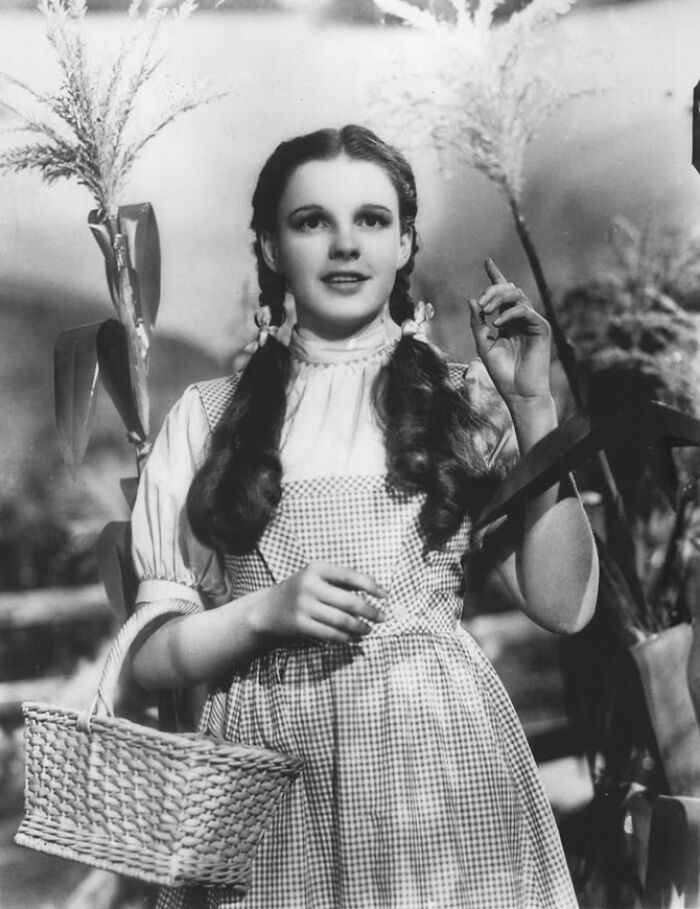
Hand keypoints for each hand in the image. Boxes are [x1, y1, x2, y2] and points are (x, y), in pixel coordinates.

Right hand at [250, 561, 387, 644]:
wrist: (267, 609)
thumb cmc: (300, 591)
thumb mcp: (316, 577)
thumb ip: (341, 581)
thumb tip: (375, 587)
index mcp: (317, 568)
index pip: (350, 576)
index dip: (371, 586)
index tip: (386, 595)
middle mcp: (310, 585)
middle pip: (349, 601)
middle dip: (370, 611)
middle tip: (382, 617)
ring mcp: (304, 605)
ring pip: (342, 620)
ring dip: (360, 627)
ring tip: (368, 630)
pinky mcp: (300, 624)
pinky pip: (330, 634)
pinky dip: (344, 637)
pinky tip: (351, 638)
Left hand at [467, 258, 551, 400]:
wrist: (519, 392)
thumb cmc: (502, 373)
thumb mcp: (483, 345)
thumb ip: (477, 324)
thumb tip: (472, 300)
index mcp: (505, 322)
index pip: (501, 295)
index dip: (495, 276)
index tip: (487, 261)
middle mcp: (519, 319)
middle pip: (508, 291)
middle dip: (492, 291)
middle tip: (481, 303)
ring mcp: (531, 322)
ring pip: (517, 296)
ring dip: (499, 298)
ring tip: (486, 311)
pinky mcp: (541, 328)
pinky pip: (524, 311)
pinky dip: (509, 314)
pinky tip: (497, 323)